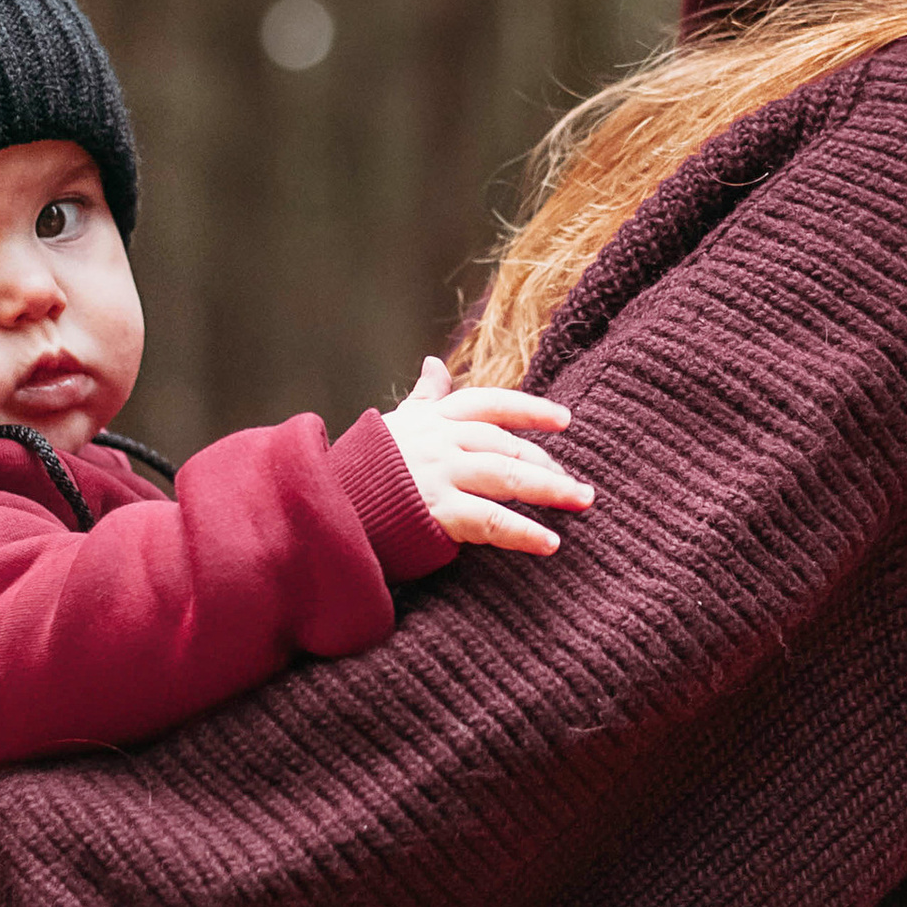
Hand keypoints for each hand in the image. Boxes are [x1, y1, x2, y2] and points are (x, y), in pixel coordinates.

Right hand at [384, 355, 593, 556]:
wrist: (324, 505)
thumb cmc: (364, 467)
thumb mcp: (396, 423)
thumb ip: (425, 398)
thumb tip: (434, 364)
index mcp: (434, 419)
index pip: (491, 404)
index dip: (530, 409)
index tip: (565, 420)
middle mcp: (441, 441)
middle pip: (506, 444)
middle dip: (547, 463)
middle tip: (581, 487)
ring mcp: (439, 474)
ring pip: (506, 475)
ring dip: (550, 489)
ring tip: (583, 501)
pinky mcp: (436, 511)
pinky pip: (491, 519)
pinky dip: (524, 531)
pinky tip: (551, 542)